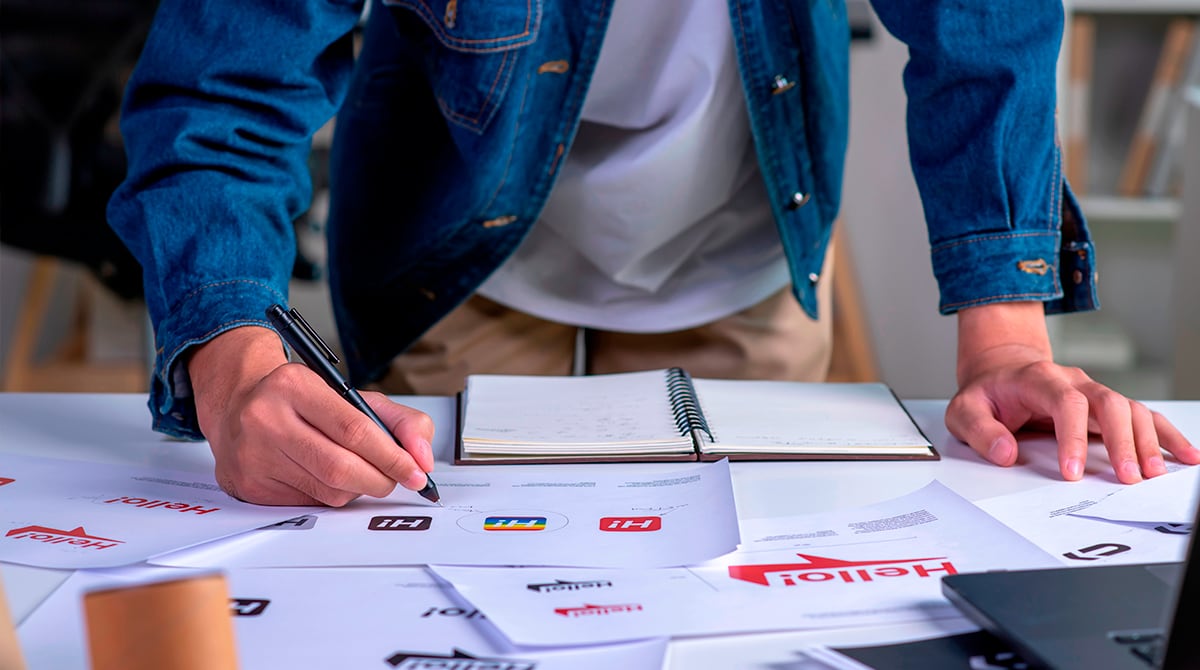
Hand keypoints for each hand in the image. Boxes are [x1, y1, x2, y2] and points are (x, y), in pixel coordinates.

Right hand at [188, 326, 435, 505]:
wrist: (237, 404)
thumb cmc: (300, 401)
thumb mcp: (350, 395)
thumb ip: (400, 421)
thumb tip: (423, 458)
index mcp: (294, 386)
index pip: (355, 430)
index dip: (393, 456)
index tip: (417, 472)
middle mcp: (266, 418)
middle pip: (341, 467)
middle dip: (380, 479)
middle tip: (397, 479)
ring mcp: (253, 455)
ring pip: (328, 491)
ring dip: (358, 489)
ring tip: (359, 472)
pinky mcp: (249, 485)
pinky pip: (309, 503)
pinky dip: (331, 496)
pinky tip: (326, 477)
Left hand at [945, 302, 1199, 482]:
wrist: (1001, 369)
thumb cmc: (986, 393)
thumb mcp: (964, 409)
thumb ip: (979, 431)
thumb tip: (1006, 454)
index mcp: (1038, 378)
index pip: (1065, 402)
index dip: (1073, 436)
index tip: (1072, 471)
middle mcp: (1073, 381)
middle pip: (1108, 403)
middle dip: (1121, 440)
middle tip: (1126, 477)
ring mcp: (1094, 392)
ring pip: (1131, 409)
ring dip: (1147, 441)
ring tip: (1154, 474)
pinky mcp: (1107, 406)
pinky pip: (1143, 415)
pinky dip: (1166, 434)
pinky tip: (1185, 455)